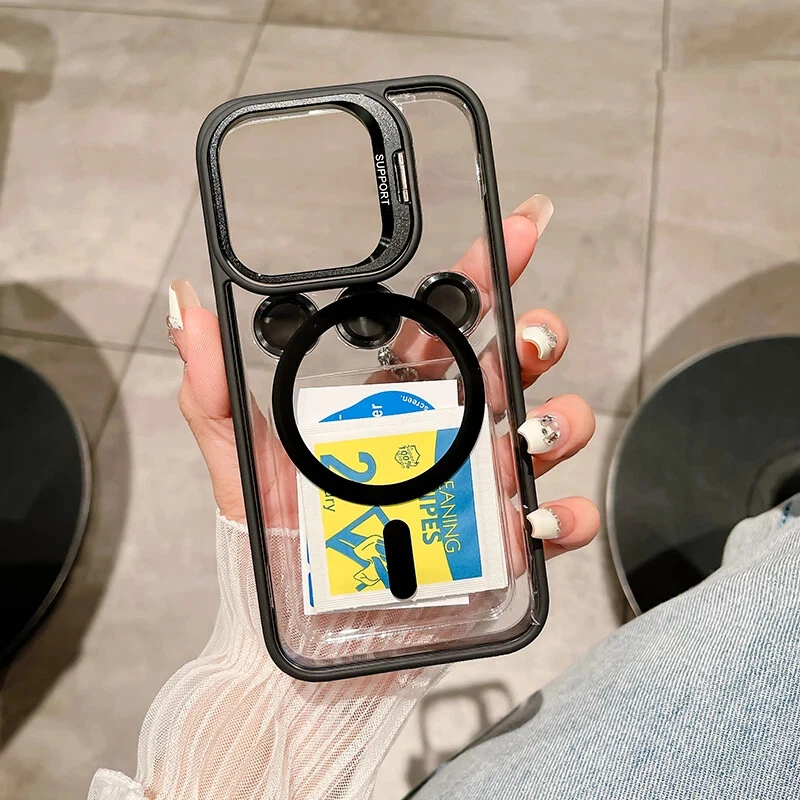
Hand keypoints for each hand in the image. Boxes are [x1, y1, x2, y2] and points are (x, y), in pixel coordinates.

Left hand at [169, 194, 599, 558]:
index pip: (447, 321)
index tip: (515, 230)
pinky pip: (553, 520)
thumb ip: (214, 384)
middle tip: (530, 336)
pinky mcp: (498, 544)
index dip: (484, 270)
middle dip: (539, 335)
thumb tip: (186, 306)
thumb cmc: (274, 538)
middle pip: (517, 364)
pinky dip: (563, 515)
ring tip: (532, 431)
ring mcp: (479, 483)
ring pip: (551, 430)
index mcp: (398, 397)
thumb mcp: (239, 453)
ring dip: (563, 419)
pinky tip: (540, 517)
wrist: (293, 636)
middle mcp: (450, 430)